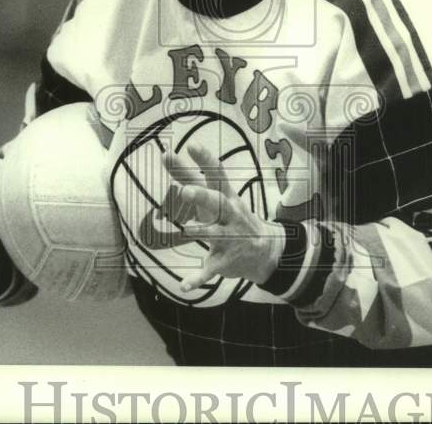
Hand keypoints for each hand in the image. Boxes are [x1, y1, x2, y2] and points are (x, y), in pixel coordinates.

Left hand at [163, 143, 283, 290]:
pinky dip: (197, 278)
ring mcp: (229, 238)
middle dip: (203, 197)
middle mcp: (230, 215)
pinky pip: (210, 270)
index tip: (191, 146)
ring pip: (215, 234)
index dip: (206, 161)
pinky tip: (184, 285)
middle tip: (185, 192)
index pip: (217, 175)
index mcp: (226, 197)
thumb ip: (189, 177)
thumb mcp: (215, 196)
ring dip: (202, 232)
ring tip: (186, 231)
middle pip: (217, 203)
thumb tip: (166, 153)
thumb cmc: (230, 216)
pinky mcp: (224, 261)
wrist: (265, 250)